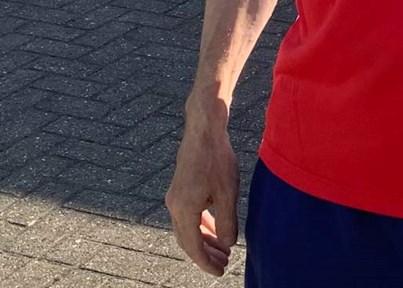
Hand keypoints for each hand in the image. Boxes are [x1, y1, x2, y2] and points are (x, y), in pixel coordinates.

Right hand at [165, 109, 239, 275]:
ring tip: (222, 250)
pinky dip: (201, 225)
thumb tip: (227, 243)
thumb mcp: (227, 193)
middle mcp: (174, 205)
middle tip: (224, 264)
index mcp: (184, 209)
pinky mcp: (180, 189)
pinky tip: (214, 228)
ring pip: (187, 228)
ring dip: (204, 240)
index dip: (206, 262)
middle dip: (205, 255)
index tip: (220, 272)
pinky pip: (188, 216)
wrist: (204, 131)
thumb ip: (227, 221)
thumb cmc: (217, 159)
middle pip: (187, 240)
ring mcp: (175, 197)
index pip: (193, 246)